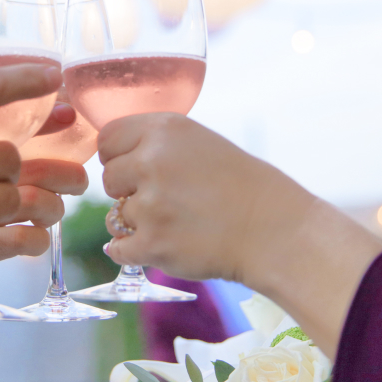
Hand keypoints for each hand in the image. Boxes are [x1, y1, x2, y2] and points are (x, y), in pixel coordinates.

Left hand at [96, 114, 381, 356]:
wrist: (274, 229)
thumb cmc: (240, 186)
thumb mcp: (198, 142)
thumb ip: (153, 143)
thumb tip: (108, 155)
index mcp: (164, 129)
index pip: (107, 139)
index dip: (119, 157)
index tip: (139, 169)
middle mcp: (152, 161)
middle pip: (107, 178)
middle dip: (128, 191)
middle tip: (167, 199)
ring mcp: (151, 205)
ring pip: (115, 217)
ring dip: (137, 224)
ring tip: (177, 223)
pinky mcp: (153, 244)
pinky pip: (118, 249)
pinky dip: (134, 252)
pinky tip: (160, 245)